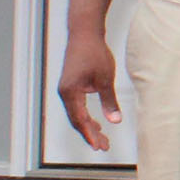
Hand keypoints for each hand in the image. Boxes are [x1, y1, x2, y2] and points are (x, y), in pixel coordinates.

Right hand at [56, 31, 124, 152]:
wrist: (84, 33)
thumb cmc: (94, 52)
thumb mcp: (106, 79)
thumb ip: (109, 101)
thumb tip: (114, 121)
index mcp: (70, 92)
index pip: (80, 120)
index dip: (89, 134)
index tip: (99, 146)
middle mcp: (64, 93)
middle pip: (76, 120)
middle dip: (90, 134)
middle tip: (103, 146)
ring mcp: (66, 89)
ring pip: (76, 114)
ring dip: (88, 126)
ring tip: (102, 138)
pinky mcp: (70, 85)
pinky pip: (77, 106)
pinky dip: (85, 116)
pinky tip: (96, 122)